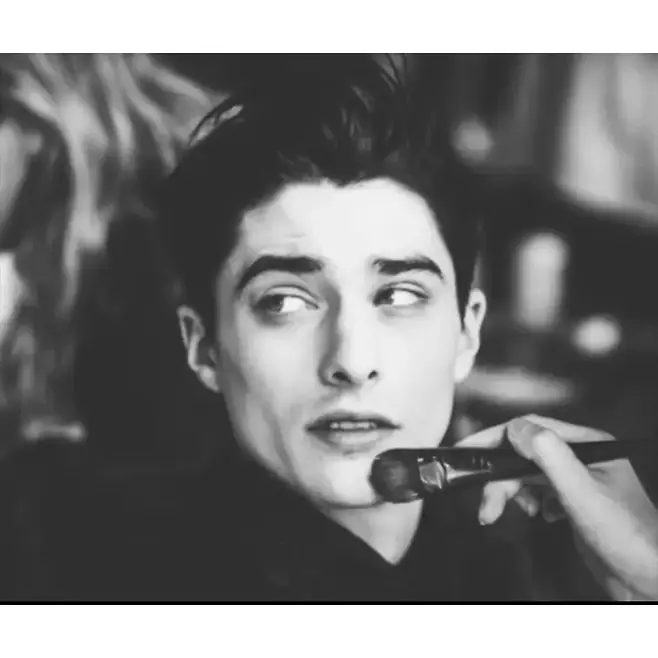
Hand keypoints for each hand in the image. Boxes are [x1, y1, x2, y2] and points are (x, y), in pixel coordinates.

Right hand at [456, 415, 657, 600]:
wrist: (646, 580)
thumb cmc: (628, 538)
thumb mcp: (582, 492)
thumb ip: (550, 456)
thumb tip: (517, 429)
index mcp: (589, 444)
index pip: (532, 428)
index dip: (497, 437)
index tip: (469, 448)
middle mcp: (583, 457)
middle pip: (525, 455)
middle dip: (502, 480)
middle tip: (488, 505)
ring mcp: (579, 480)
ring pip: (529, 474)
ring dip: (512, 493)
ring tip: (505, 514)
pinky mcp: (574, 502)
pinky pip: (538, 491)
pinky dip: (529, 503)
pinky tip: (540, 516)